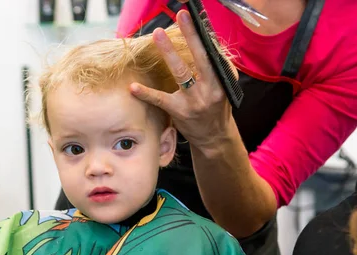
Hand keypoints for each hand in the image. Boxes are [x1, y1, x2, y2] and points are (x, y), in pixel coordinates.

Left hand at [130, 9, 238, 151]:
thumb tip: (205, 42)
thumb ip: (215, 68)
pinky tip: (133, 87)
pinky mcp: (179, 112)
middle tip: (182, 15)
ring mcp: (194, 101)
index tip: (195, 17)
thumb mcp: (222, 86)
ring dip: (169, 53)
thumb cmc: (215, 107)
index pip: (213, 53)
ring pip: (181, 73)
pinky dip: (146, 93)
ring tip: (157, 35)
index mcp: (221, 80)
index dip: (204, 35)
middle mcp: (210, 89)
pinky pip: (160, 99)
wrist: (214, 137)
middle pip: (201, 58)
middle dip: (192, 35)